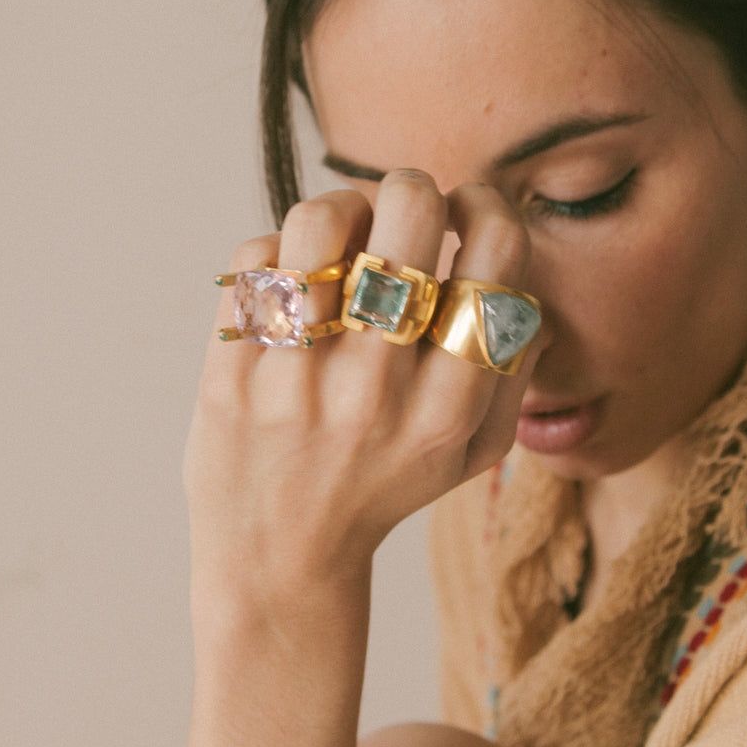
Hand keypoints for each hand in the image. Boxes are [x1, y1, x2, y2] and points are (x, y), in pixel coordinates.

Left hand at [185, 170, 538, 592]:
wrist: (281, 558)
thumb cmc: (383, 485)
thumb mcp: (473, 452)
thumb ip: (513, 367)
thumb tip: (514, 272)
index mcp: (450, 408)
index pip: (495, 257)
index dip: (488, 206)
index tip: (468, 211)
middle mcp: (376, 390)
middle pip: (410, 213)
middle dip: (411, 188)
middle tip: (401, 209)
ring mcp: (297, 380)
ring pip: (321, 220)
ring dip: (338, 209)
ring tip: (339, 238)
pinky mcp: (233, 372)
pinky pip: (255, 258)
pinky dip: (276, 252)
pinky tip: (290, 286)